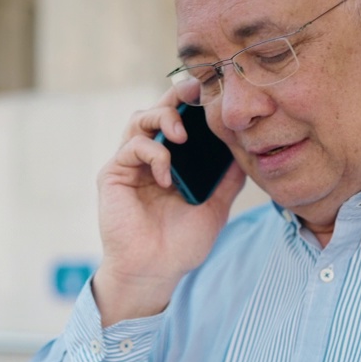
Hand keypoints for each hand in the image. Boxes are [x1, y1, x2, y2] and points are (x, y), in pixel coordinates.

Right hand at [94, 90, 245, 325]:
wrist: (156, 271)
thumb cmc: (181, 243)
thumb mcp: (215, 206)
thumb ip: (227, 178)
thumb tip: (246, 148)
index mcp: (171, 161)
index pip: (179, 120)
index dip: (191, 101)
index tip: (211, 90)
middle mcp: (148, 157)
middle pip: (157, 110)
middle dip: (176, 97)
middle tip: (196, 91)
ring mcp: (129, 165)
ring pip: (139, 120)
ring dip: (163, 118)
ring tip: (182, 136)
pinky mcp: (113, 175)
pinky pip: (132, 148)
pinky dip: (153, 155)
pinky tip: (167, 177)